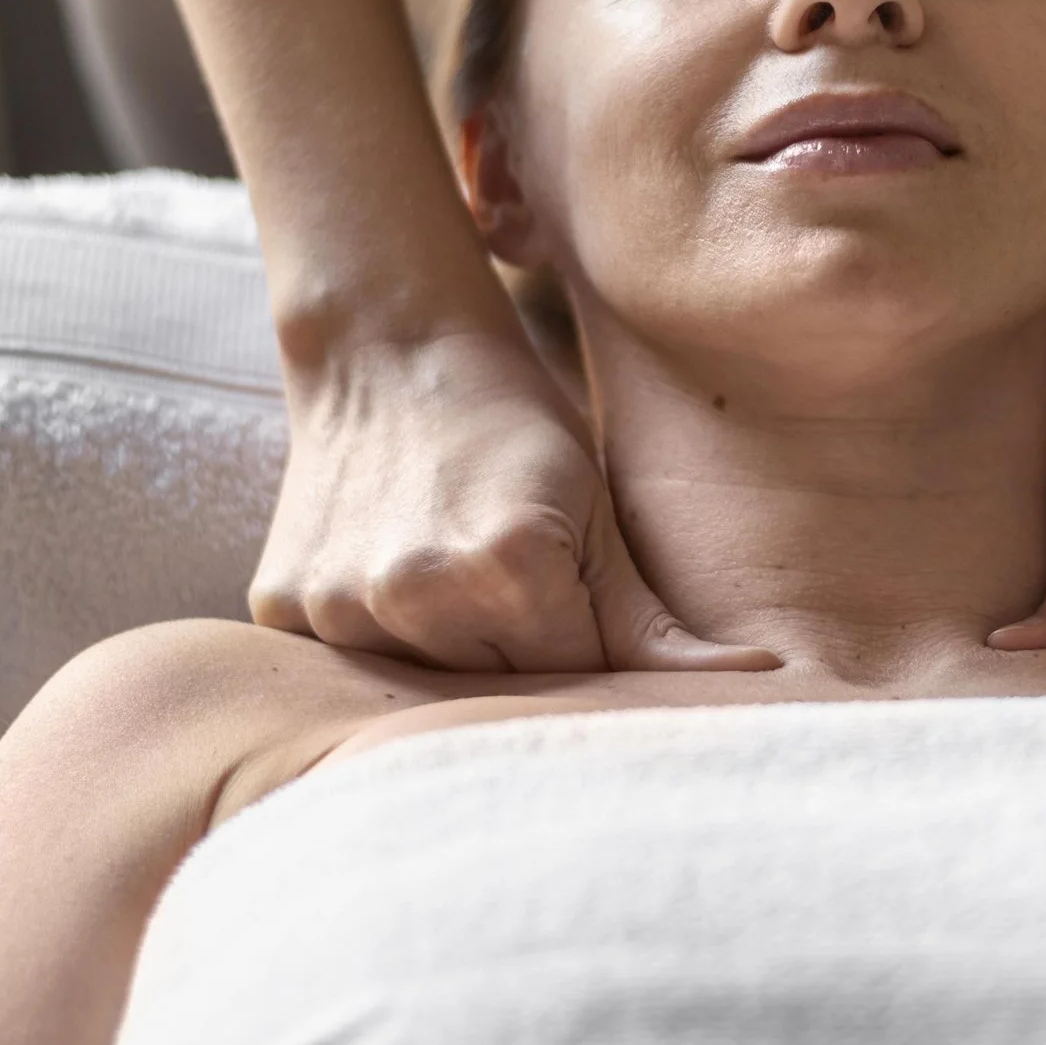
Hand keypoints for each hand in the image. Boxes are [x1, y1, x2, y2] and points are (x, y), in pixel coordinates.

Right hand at [249, 328, 780, 672]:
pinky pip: (355, 664)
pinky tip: (400, 580)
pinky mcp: (284, 605)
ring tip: (461, 584)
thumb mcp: (597, 514)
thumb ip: (658, 625)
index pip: (576, 681)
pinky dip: (386, 641)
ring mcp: (339, 606)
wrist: (390, 351)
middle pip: (500, 693)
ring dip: (454, 658)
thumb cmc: (515, 428)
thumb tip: (761, 682)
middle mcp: (415, 594)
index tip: (590, 625)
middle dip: (528, 664)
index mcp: (508, 567)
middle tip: (528, 602)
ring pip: (426, 689)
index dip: (592, 660)